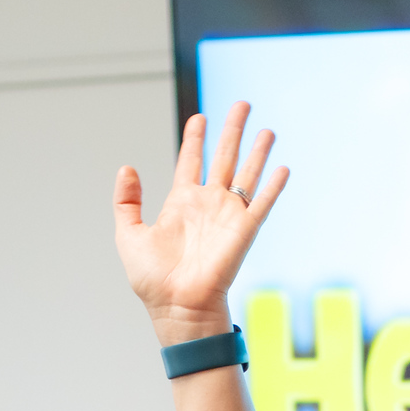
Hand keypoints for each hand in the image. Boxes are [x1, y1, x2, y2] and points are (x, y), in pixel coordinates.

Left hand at [115, 102, 285, 346]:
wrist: (177, 306)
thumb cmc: (152, 280)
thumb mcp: (128, 234)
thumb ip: (126, 201)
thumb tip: (127, 168)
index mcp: (181, 203)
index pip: (191, 161)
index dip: (195, 139)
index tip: (199, 117)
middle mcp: (207, 205)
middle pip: (224, 157)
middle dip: (232, 130)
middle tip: (242, 104)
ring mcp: (227, 216)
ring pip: (246, 174)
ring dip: (258, 151)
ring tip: (266, 128)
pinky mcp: (244, 230)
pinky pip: (263, 203)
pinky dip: (274, 186)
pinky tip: (283, 167)